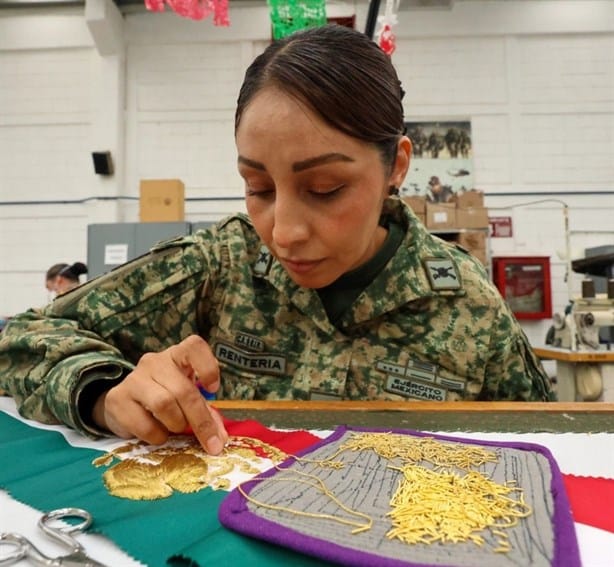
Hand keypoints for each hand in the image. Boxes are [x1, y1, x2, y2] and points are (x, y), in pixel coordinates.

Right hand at [92, 335, 227, 453]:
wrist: (125, 406)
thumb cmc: (165, 398)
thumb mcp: (187, 399)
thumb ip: (205, 413)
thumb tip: (219, 439)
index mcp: (177, 355)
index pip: (194, 346)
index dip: (207, 367)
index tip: (213, 389)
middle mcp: (154, 362)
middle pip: (183, 389)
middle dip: (200, 420)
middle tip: (212, 443)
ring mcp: (133, 378)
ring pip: (163, 404)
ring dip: (176, 424)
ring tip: (176, 429)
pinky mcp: (116, 399)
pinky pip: (143, 424)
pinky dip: (157, 436)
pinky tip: (157, 435)